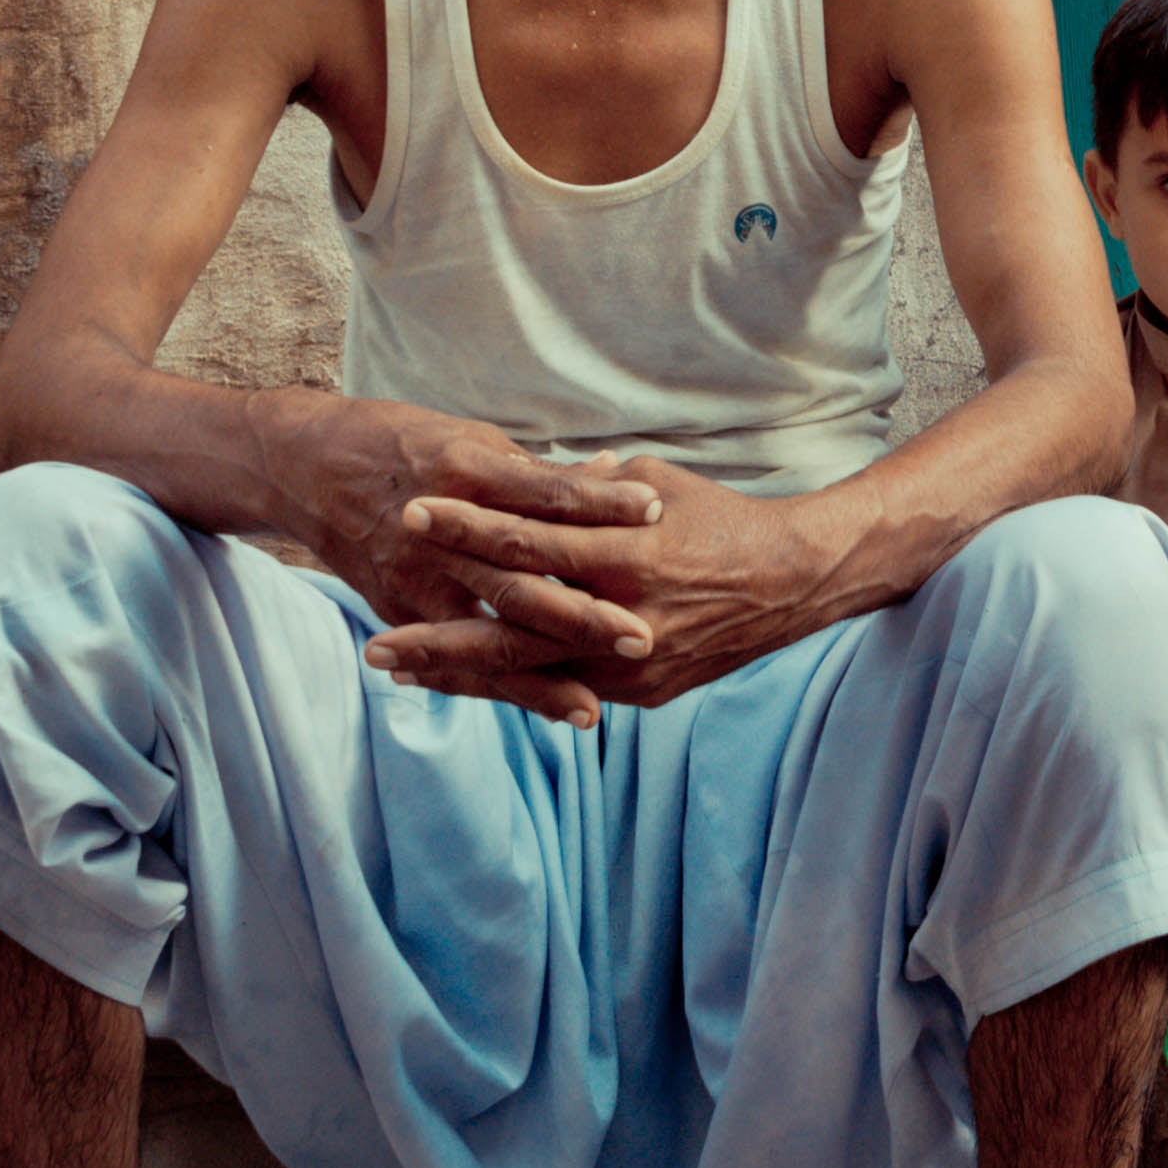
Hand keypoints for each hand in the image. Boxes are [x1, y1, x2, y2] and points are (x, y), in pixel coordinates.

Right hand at [270, 394, 666, 729]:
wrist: (305, 467)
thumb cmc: (400, 443)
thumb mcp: (469, 440)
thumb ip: (535, 473)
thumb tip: (610, 475)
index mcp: (465, 471)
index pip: (545, 492)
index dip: (599, 502)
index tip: (656, 509)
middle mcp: (442, 531)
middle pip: (523, 577)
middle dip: (583, 613)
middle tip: (644, 636)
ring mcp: (417, 578)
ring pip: (488, 633)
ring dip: (542, 672)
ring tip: (594, 706)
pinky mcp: (400, 610)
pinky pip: (455, 656)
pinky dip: (497, 686)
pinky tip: (537, 710)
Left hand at [363, 456, 839, 718]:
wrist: (792, 583)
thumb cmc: (720, 518)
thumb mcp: (656, 483)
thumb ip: (587, 490)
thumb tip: (530, 476)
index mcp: (626, 553)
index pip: (530, 540)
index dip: (468, 527)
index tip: (414, 512)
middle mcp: (624, 617)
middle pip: (513, 630)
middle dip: (440, 640)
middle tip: (375, 642)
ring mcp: (633, 664)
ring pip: (530, 675)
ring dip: (461, 676)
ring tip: (400, 671)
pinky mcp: (642, 691)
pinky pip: (562, 690)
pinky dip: (511, 686)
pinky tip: (463, 685)